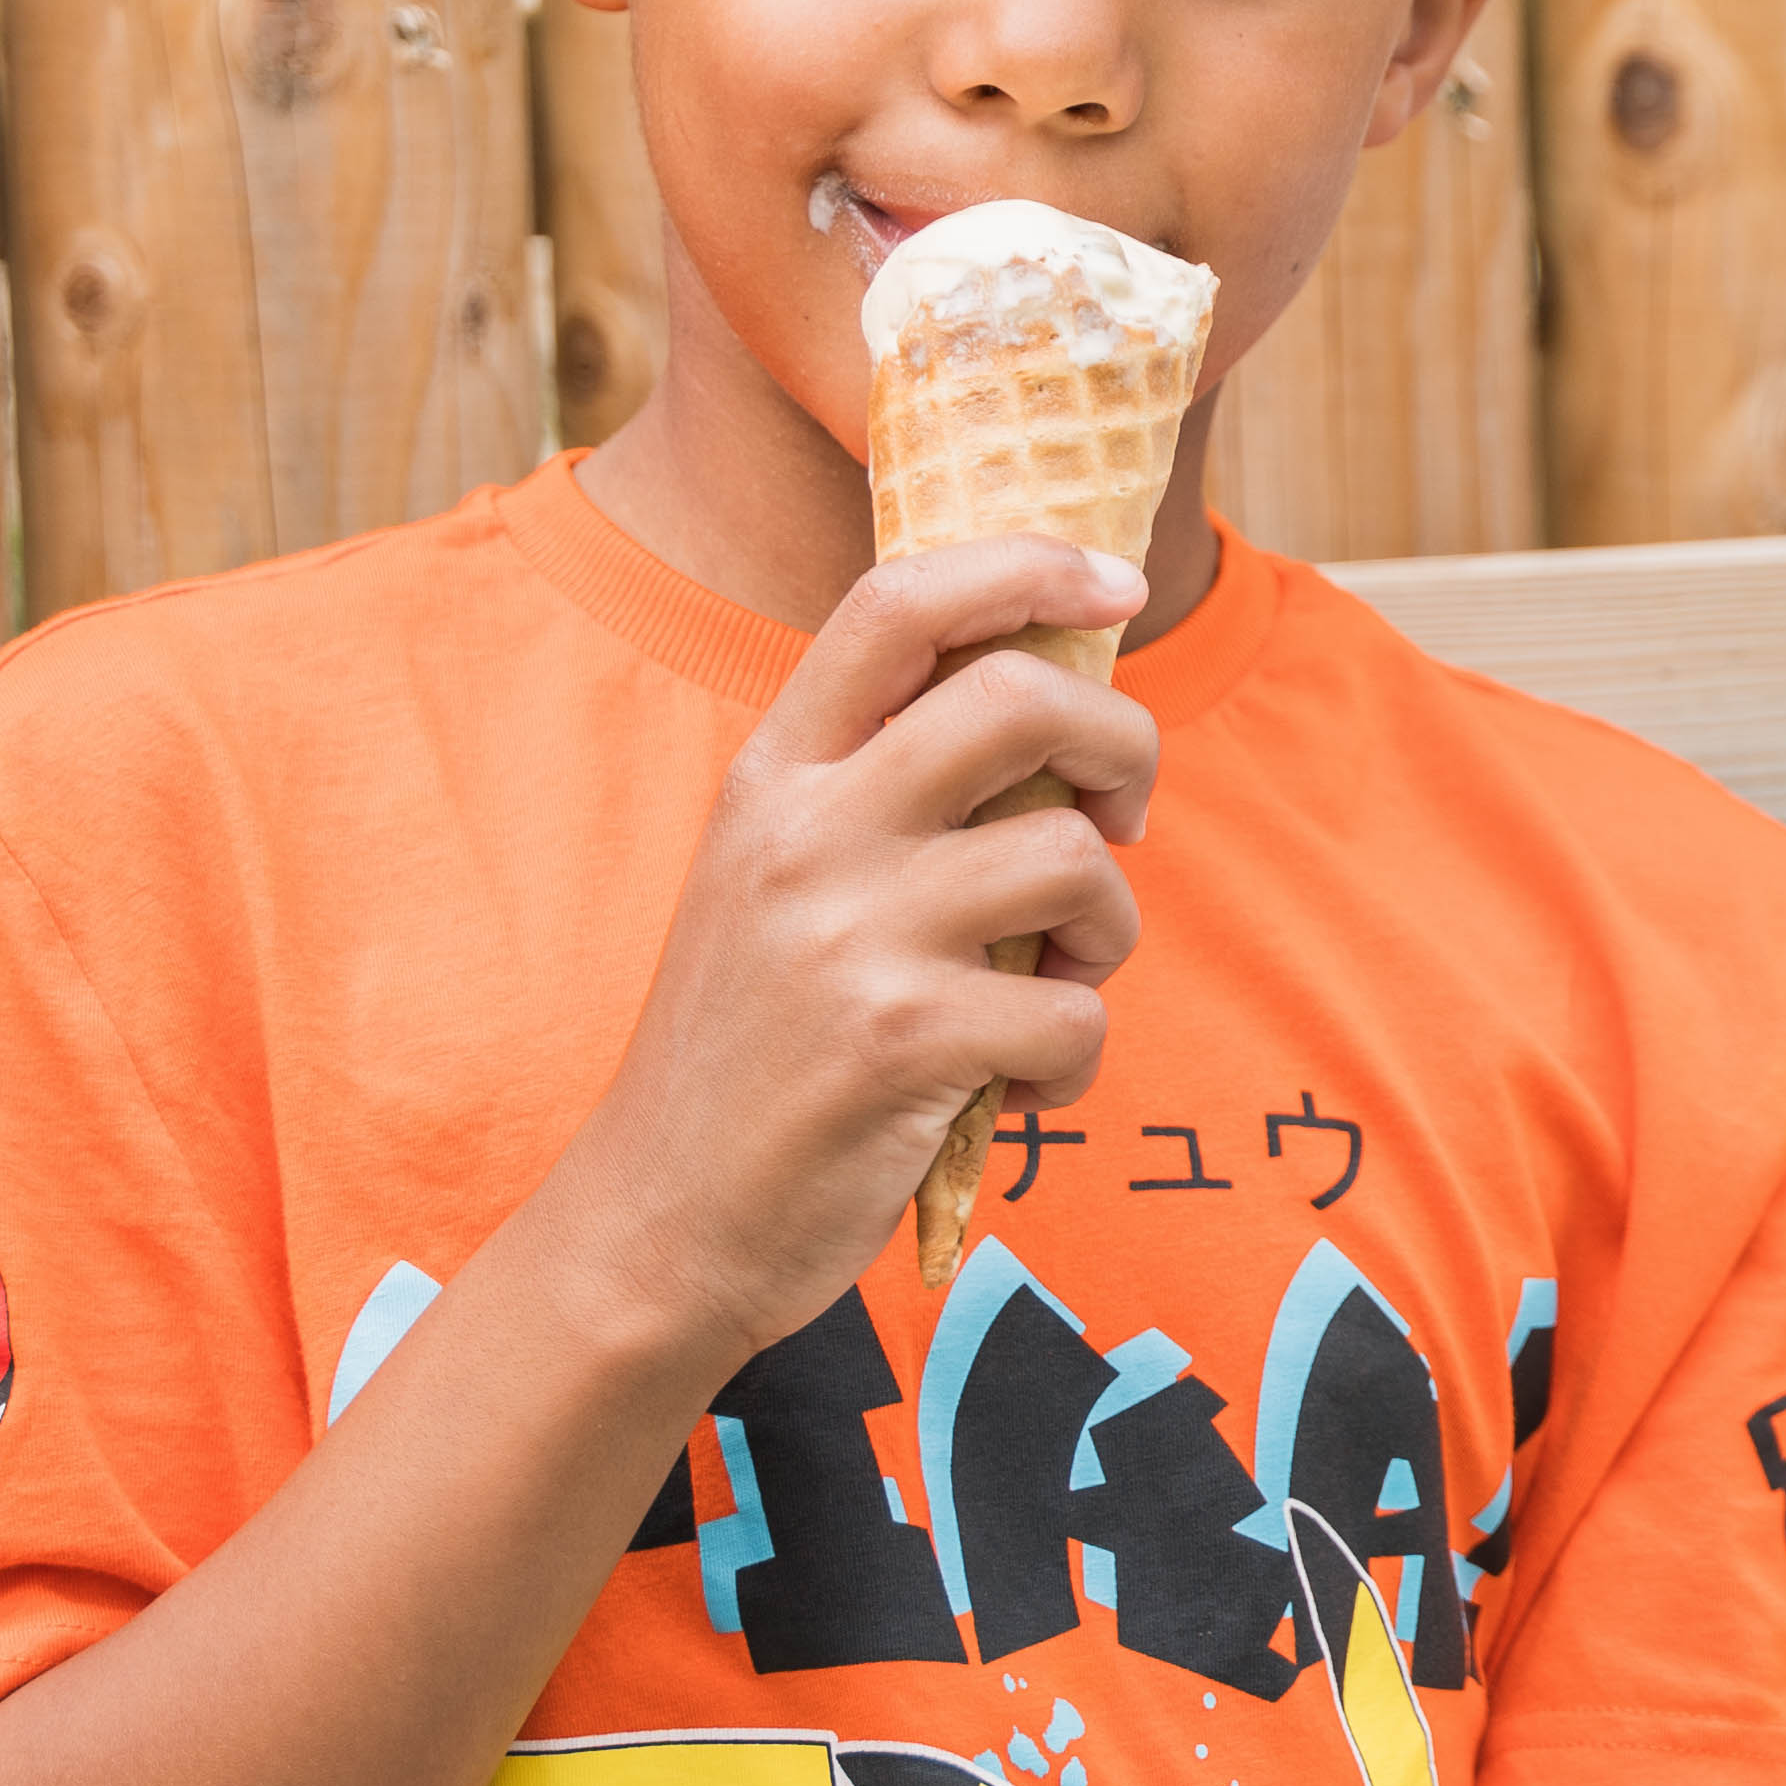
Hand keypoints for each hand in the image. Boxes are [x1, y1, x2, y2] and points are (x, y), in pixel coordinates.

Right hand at [542, 536, 1158, 1359]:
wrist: (661, 1220)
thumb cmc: (758, 1044)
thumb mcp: (779, 880)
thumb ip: (887, 789)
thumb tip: (1063, 712)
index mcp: (774, 775)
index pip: (896, 602)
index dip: (1026, 565)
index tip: (1111, 582)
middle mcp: (805, 832)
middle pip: (1020, 697)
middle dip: (1124, 742)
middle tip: (1123, 812)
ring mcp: (851, 934)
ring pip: (1076, 861)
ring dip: (1110, 928)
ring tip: (1058, 980)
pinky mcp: (904, 1041)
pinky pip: (1077, 1015)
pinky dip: (1077, 1060)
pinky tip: (1021, 1084)